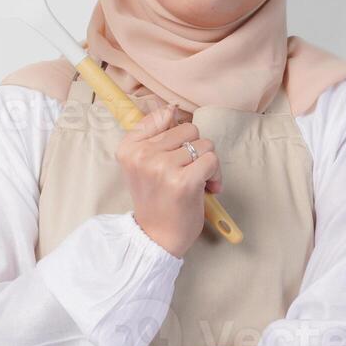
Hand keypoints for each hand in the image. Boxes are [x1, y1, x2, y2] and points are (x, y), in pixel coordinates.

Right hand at [116, 102, 220, 258]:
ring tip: (198, 181)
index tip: (176, 153)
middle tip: (189, 171)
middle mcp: (142, 155)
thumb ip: (153, 135)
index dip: (177, 134)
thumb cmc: (155, 200)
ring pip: (204, 144)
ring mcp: (162, 167)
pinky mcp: (184, 181)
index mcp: (129, 147)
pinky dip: (216, 175)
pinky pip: (212, 159)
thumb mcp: (142, 164)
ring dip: (208, 163)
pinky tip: (208, 189)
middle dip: (196, 149)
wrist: (156, 237)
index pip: (162, 116)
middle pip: (189, 129)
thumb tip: (172, 109)